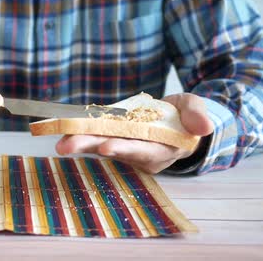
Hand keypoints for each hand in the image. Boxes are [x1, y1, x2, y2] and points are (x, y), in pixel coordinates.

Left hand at [55, 93, 213, 173]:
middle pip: (113, 150)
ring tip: (59, 142)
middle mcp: (140, 154)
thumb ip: (197, 115)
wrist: (176, 117)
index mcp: (162, 149)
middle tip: (65, 146)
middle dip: (89, 147)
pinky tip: (63, 131)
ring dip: (79, 143)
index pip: (142, 151)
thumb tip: (204, 127)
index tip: (107, 146)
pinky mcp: (114, 138)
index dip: (125, 149)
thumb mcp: (196, 109)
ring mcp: (125, 147)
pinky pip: (95, 136)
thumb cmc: (186, 115)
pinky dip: (80, 133)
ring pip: (99, 144)